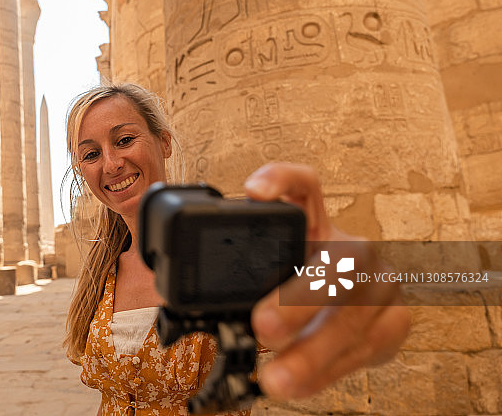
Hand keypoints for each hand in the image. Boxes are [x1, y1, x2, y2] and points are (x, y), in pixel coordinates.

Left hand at [245, 163, 409, 398]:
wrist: (344, 320)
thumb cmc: (291, 293)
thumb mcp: (260, 278)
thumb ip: (226, 279)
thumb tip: (169, 296)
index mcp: (312, 224)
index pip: (304, 186)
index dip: (282, 179)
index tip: (252, 192)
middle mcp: (348, 245)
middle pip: (338, 258)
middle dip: (301, 296)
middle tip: (261, 325)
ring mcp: (378, 280)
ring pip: (355, 312)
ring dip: (314, 351)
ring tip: (276, 379)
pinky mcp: (395, 318)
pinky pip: (369, 346)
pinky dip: (331, 370)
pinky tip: (300, 384)